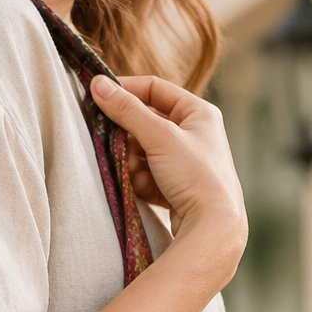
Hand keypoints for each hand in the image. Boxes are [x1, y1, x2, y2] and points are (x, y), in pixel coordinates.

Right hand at [89, 72, 247, 262]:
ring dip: (134, 163)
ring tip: (136, 174)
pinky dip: (143, 182)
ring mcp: (187, 163)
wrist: (213, 227)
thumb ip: (127, 110)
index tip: (100, 97)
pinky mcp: (179, 188)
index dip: (126, 91)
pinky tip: (146, 191)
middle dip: (129, 137)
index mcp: (199, 112)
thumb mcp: (159, 136)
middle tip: (114, 144)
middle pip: (147, 123)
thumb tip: (98, 84)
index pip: (155, 89)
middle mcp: (196, 134)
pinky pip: (150, 176)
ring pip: (145, 152)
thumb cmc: (195, 175)